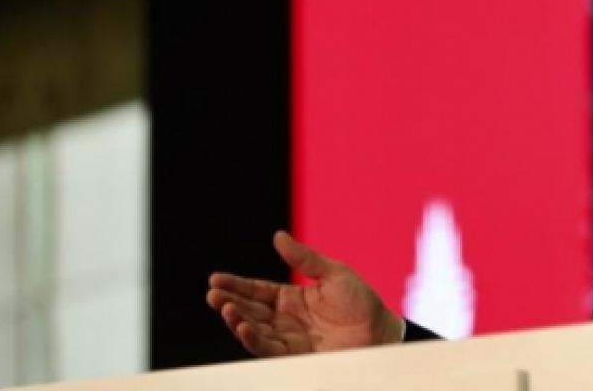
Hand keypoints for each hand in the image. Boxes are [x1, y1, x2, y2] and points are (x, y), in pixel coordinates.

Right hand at [206, 230, 404, 356]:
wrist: (380, 331)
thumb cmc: (361, 302)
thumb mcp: (333, 273)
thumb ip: (304, 259)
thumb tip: (278, 236)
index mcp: (293, 298)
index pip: (258, 291)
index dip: (237, 285)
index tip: (215, 279)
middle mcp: (286, 319)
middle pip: (250, 310)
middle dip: (229, 301)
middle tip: (212, 293)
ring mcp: (289, 338)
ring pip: (254, 329)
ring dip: (237, 320)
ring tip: (224, 308)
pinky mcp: (295, 356)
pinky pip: (268, 348)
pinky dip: (253, 339)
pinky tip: (242, 327)